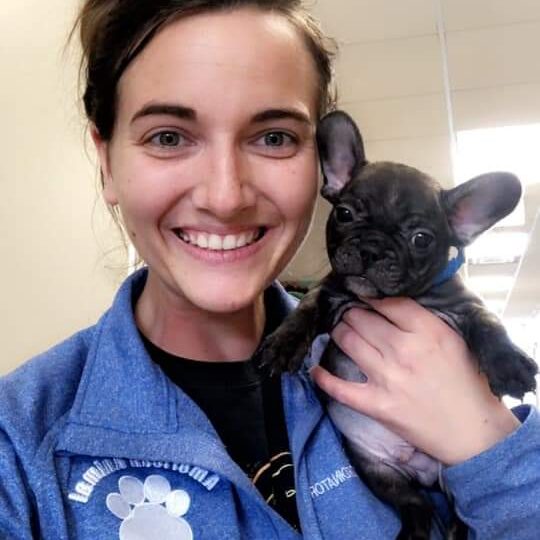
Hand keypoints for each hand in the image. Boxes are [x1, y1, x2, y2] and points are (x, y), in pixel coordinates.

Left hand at [310, 297, 519, 464]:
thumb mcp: (453, 340)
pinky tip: (315, 368)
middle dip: (352, 313)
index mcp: (428, 331)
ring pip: (348, 341)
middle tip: (350, 314)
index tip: (363, 295)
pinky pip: (340, 387)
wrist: (471, 431)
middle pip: (362, 319)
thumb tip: (390, 302)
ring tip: (340, 331)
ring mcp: (387, 377)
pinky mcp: (376, 404)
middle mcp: (404, 350)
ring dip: (339, 332)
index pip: (388, 302)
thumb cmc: (465, 382)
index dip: (371, 296)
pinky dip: (323, 377)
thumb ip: (424, 319)